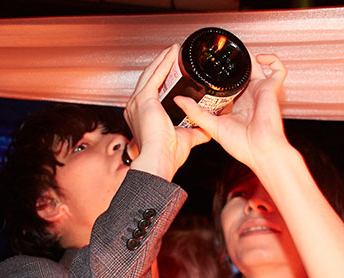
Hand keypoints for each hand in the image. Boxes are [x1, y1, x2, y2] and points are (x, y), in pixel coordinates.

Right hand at [124, 45, 208, 180]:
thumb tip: (208, 128)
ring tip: (173, 51)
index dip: (161, 79)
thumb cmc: (166, 156)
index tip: (173, 72)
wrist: (158, 160)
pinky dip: (164, 63)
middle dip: (161, 65)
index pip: (151, 91)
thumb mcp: (185, 139)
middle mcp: (136, 108)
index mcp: (142, 116)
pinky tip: (172, 54)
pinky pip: (155, 75)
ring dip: (163, 60)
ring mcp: (137, 102)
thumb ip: (196, 131)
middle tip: (173, 55)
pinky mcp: (144, 99)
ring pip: (151, 73)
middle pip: (149, 79)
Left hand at [174, 53, 289, 172]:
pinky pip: (279, 69)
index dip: (220, 75)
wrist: (259, 151)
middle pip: (241, 72)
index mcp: (236, 105)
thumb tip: (179, 100)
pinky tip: (259, 58)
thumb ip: (196, 112)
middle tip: (221, 51)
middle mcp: (249, 96)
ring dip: (249, 55)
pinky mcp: (271, 89)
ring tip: (236, 48)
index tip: (209, 65)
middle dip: (233, 61)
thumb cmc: (242, 146)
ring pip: (258, 65)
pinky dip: (272, 59)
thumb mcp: (212, 126)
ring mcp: (261, 91)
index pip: (228, 85)